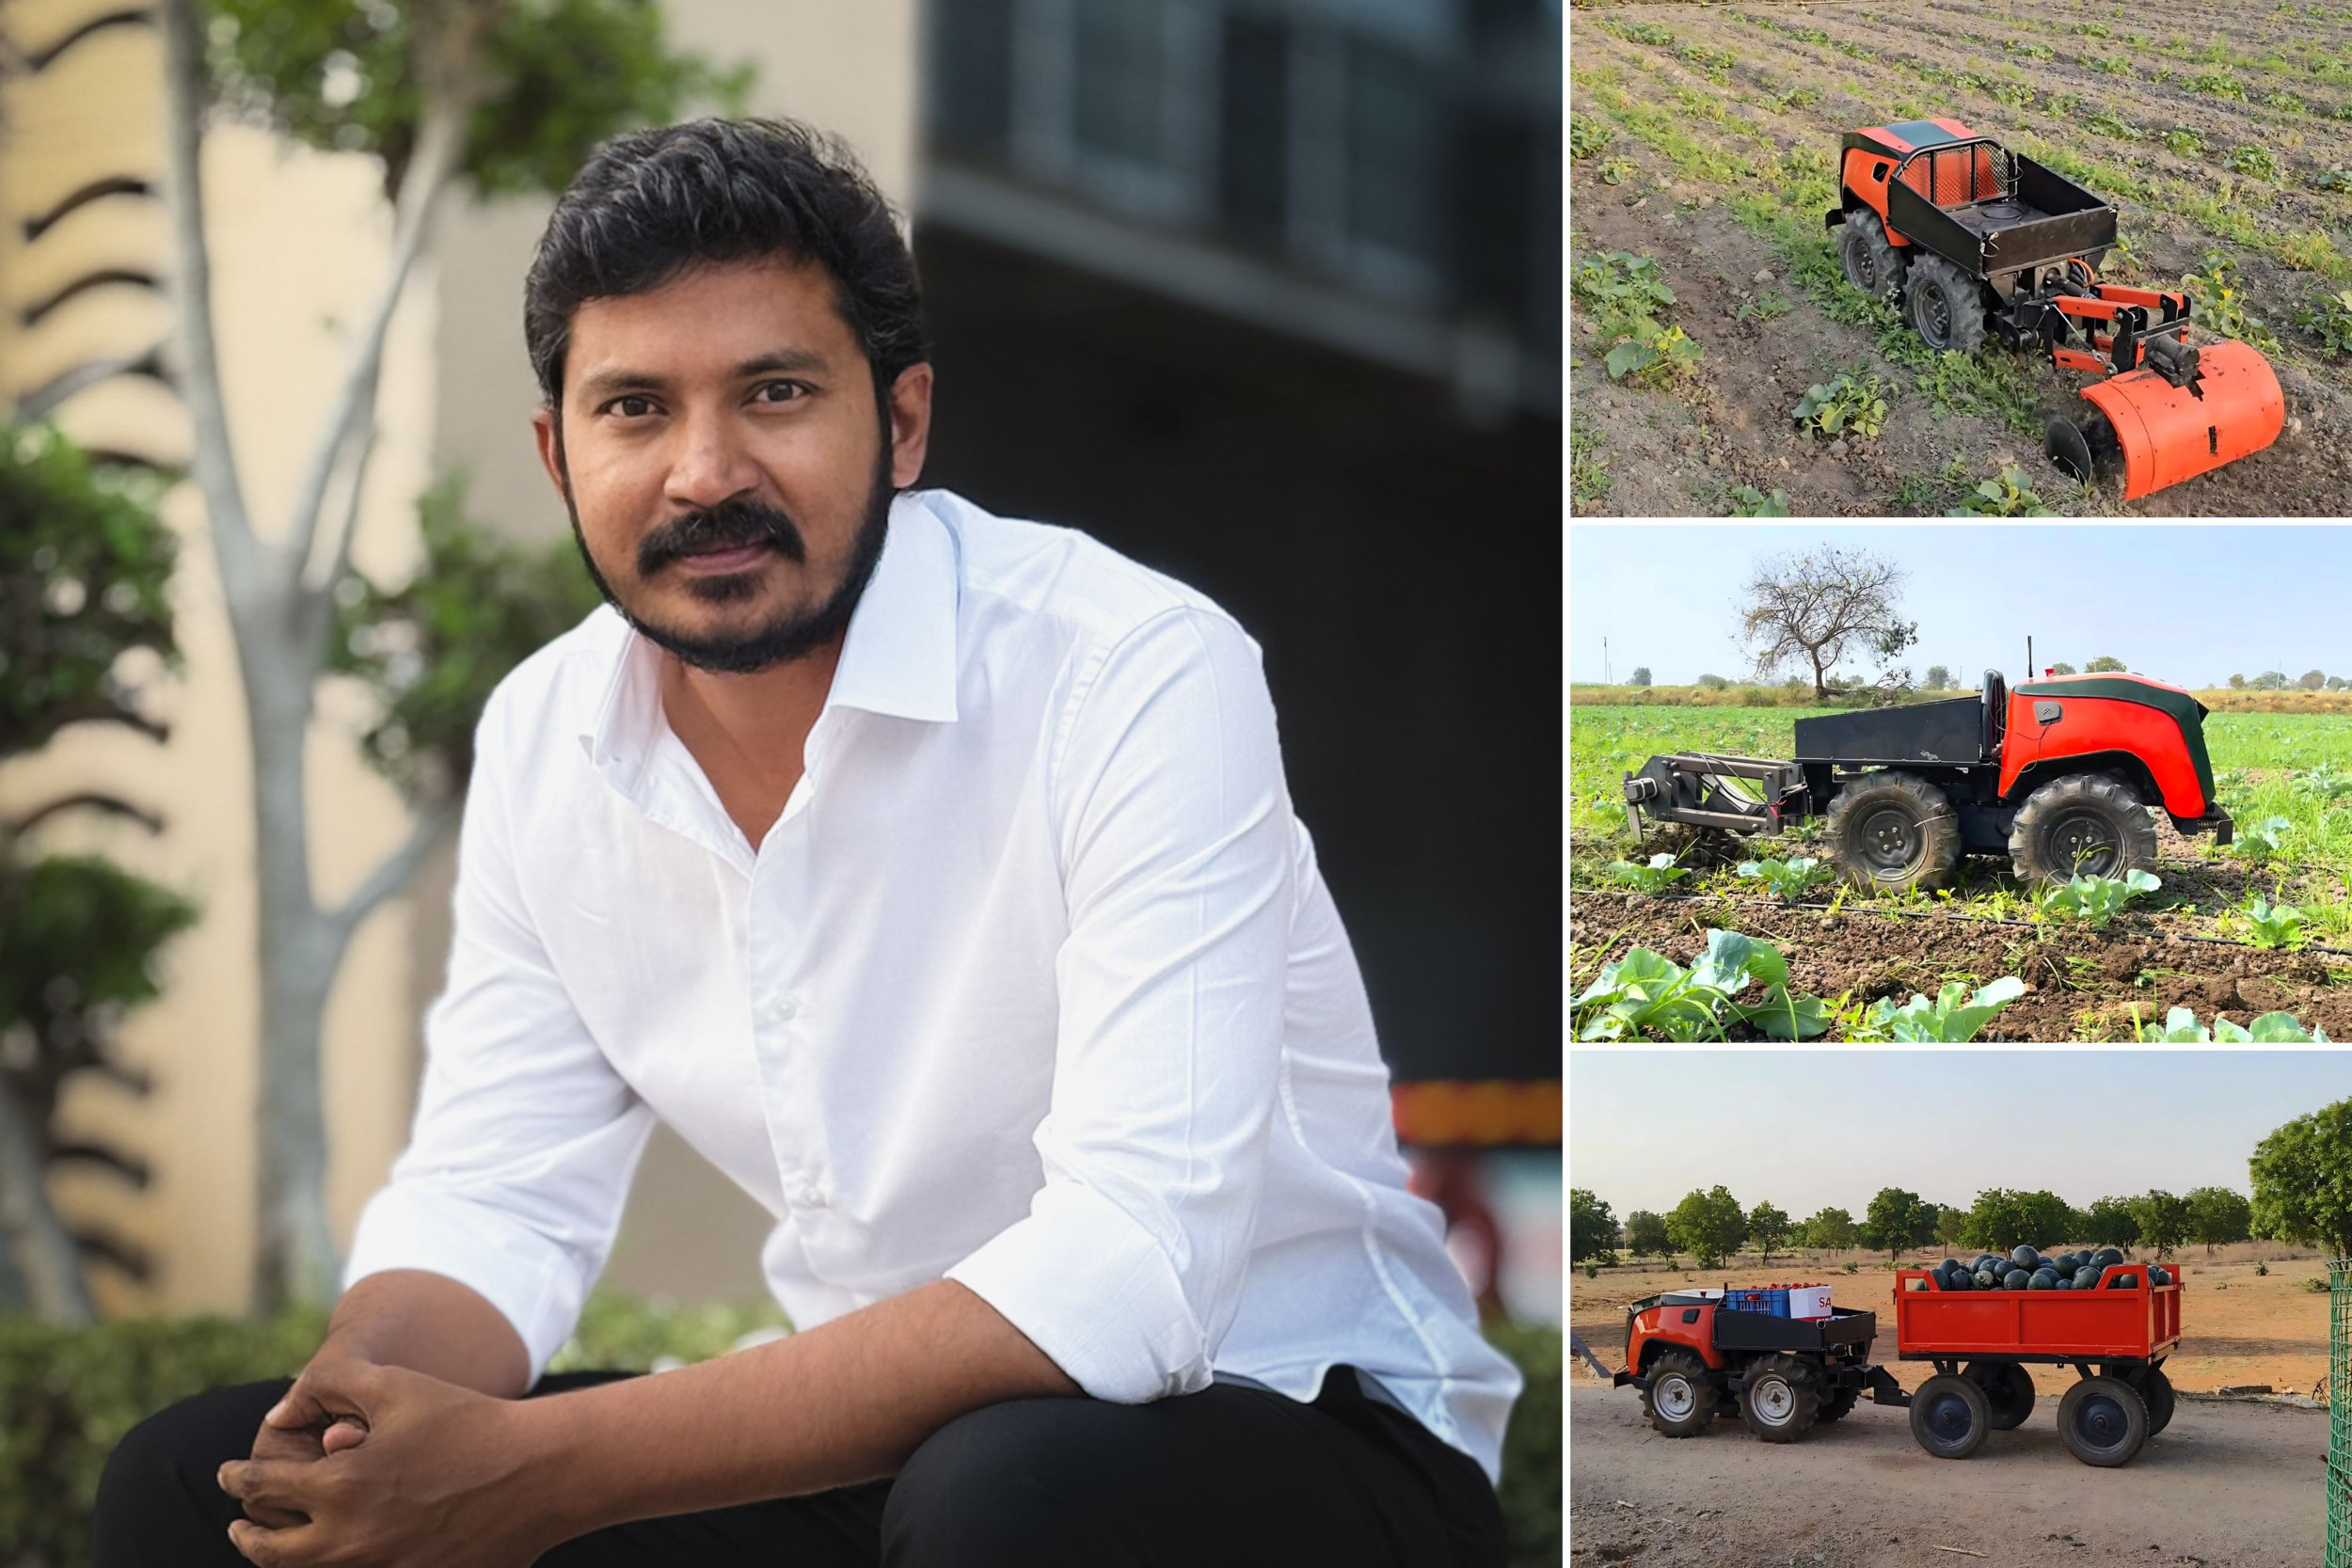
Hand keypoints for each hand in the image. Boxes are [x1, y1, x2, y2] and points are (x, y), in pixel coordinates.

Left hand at [217, 1360, 554, 1567]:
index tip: (229, 1472)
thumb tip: (279, 1412)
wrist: (536, 1473)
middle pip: (270, 1549)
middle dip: (248, 1531)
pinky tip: (335, 1552)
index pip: (260, 1487)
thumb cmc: (465, 1419)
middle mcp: (350, 1539)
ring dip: (283, 1555)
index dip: (236, 1477)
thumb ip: (327, 1384)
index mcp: (340, 1486)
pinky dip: (331, 1566)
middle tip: (241, 1521)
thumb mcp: (394, 1384)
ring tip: (279, 1543)